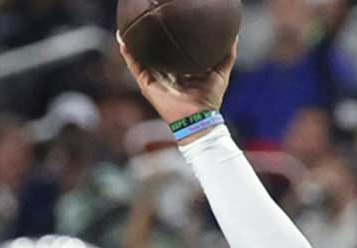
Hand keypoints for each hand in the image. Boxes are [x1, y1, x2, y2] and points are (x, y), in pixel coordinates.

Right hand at [118, 33, 236, 130]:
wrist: (198, 119)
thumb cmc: (210, 99)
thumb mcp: (221, 71)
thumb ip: (227, 54)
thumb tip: (233, 36)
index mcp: (180, 70)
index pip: (171, 50)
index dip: (168, 37)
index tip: (167, 22)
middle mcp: (165, 73)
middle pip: (154, 52)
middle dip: (148, 38)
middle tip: (146, 20)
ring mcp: (154, 79)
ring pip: (140, 57)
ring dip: (133, 43)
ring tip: (128, 27)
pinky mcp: (147, 85)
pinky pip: (135, 67)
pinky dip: (128, 54)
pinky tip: (124, 40)